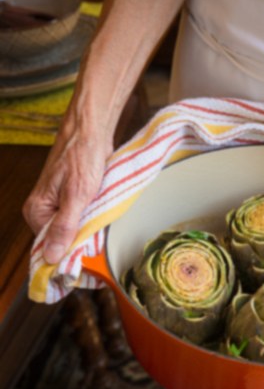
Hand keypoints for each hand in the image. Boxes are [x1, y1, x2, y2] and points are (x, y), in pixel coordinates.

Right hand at [23, 121, 111, 263]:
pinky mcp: (71, 198)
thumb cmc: (82, 157)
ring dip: (90, 226)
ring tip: (100, 216)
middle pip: (63, 239)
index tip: (88, 255)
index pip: (50, 248)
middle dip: (82, 238)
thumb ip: (65, 226)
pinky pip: (81, 216)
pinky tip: (101, 210)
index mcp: (36, 212)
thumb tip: (52, 256)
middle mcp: (43, 210)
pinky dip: (92, 216)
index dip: (70, 252)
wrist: (91, 131)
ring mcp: (57, 204)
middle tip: (98, 230)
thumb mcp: (77, 195)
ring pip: (74, 228)